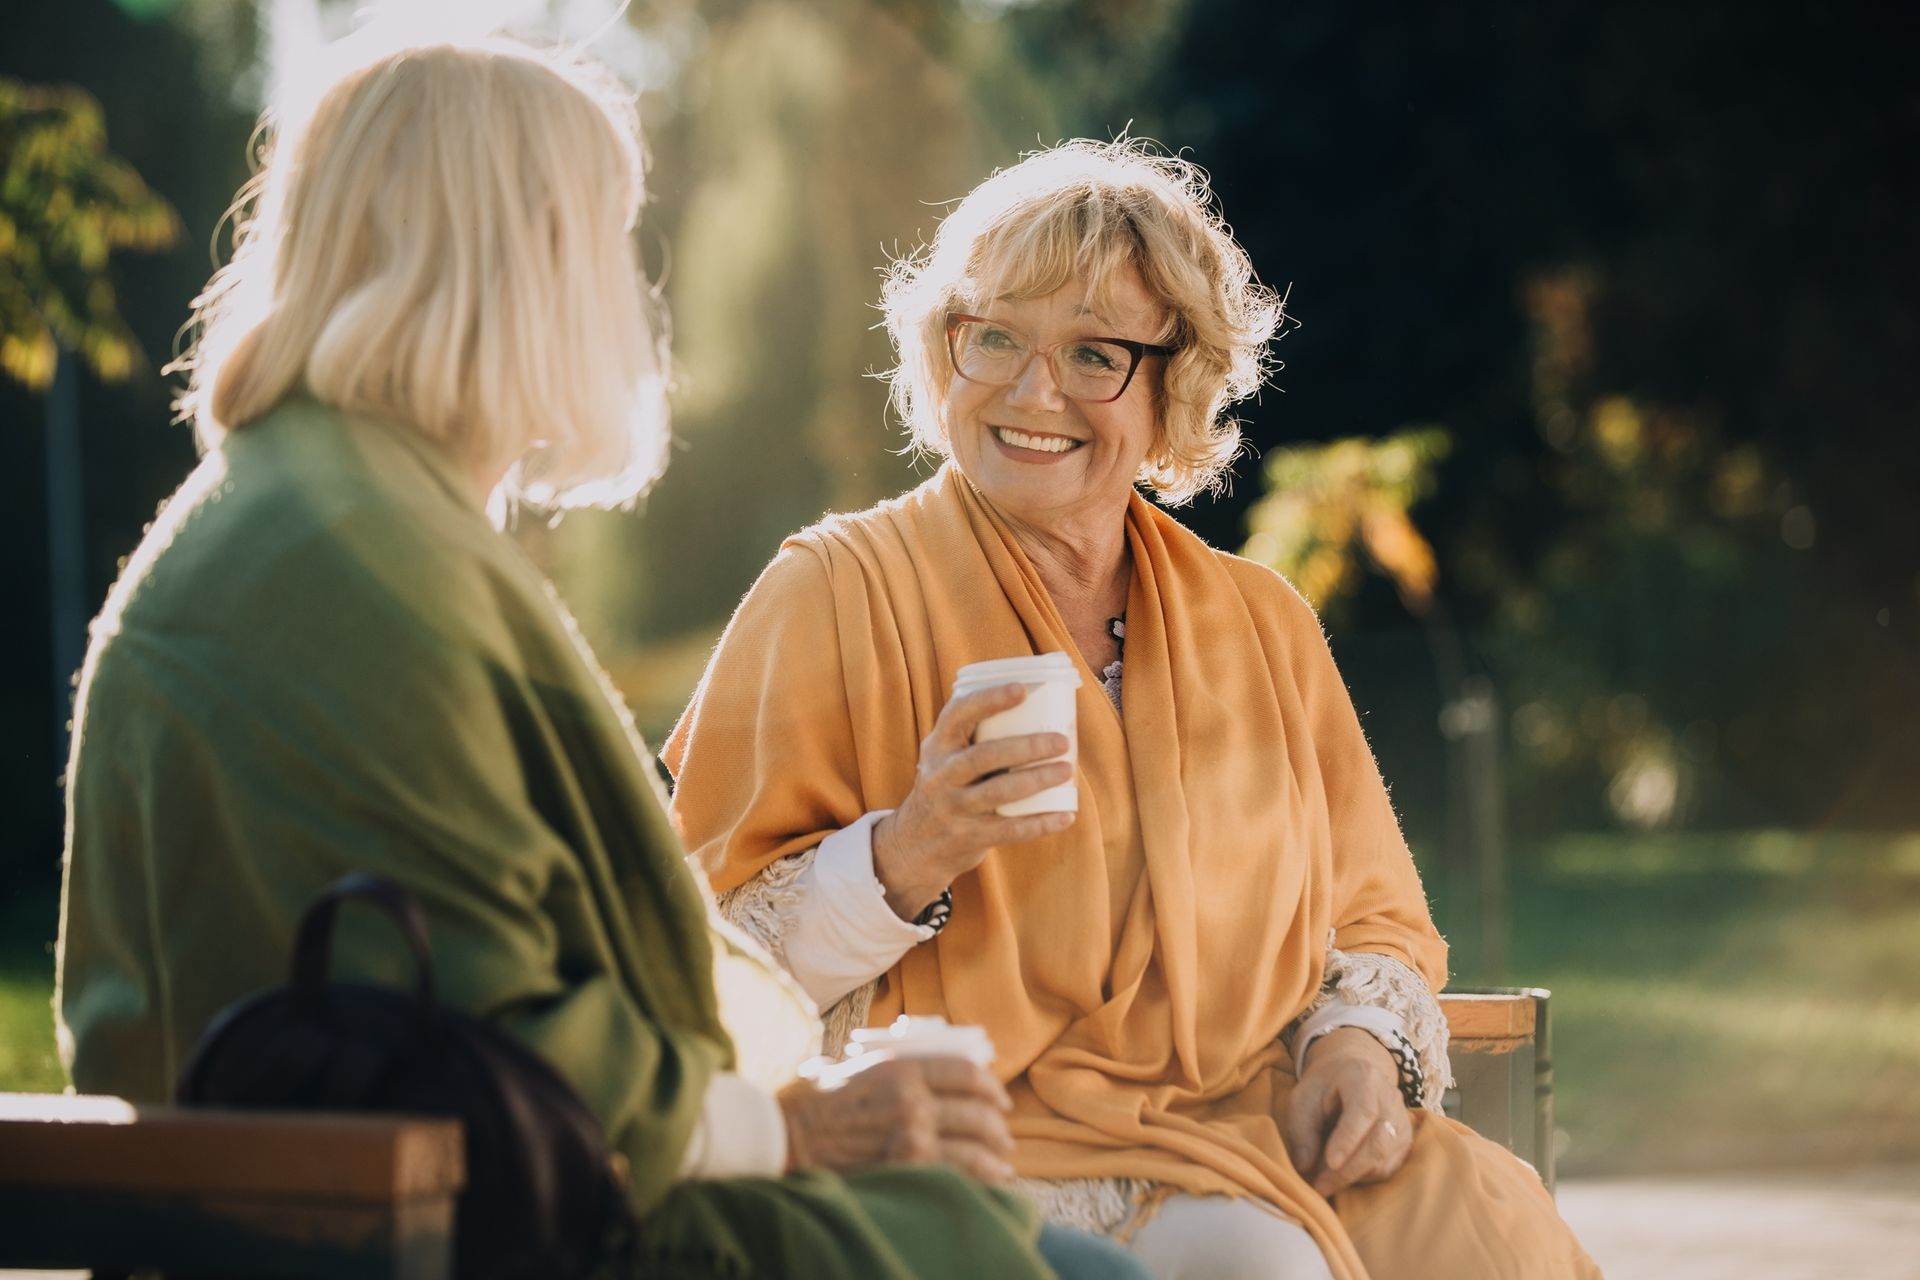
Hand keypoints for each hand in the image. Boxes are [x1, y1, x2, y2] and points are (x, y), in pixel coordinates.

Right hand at [777, 1056, 1016, 1183]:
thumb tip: (931, 1073)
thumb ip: (897, 1069)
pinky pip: (955, 1174)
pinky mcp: (904, 1168)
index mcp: (902, 1068)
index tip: (999, 1098)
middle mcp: (913, 1100)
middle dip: (997, 1127)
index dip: (990, 1086)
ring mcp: (910, 1136)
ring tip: (1001, 1165)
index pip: (965, 1072)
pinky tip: (985, 1183)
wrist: (788, 1135)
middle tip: (1004, 1136)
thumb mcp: (860, 1067)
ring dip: (994, 1157)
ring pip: (972, 1147)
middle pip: (976, 1111)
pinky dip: (977, 1179)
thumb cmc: (817, 1101)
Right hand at [871, 683, 1076, 919]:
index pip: (959, 714)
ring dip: (1035, 781)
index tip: (1022, 690)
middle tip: (1061, 741)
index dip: (989, 700)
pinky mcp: (968, 837)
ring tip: (1067, 770)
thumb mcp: (946, 755)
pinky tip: (1066, 816)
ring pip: (997, 792)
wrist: (916, 843)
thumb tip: (1042, 704)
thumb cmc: (948, 784)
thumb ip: (976, 733)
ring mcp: (954, 808)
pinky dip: (1040, 824)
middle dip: (1026, 747)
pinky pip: (1008, 830)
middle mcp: (941, 774)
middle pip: (983, 756)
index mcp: (939, 745)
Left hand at [1281, 1027, 1414, 1197]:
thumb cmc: (1323, 1090)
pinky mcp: (1405, 1143)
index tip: (1329, 1163)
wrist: (1352, 1077)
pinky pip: (1388, 1169)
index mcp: (1364, 1079)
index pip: (1363, 1111)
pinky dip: (1364, 1178)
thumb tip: (1304, 1167)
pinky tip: (1342, 1175)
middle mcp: (1391, 1099)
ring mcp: (1402, 1122)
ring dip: (1353, 1177)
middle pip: (1378, 1142)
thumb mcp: (1302, 1100)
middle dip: (1347, 1170)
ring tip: (1324, 1181)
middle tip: (1319, 1186)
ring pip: (1385, 1160)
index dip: (1348, 1140)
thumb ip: (1301, 1132)